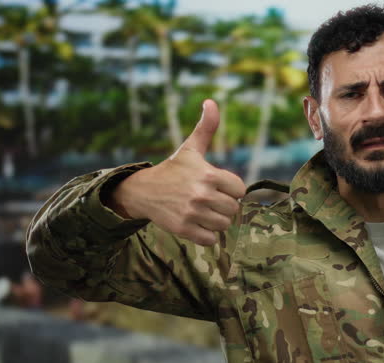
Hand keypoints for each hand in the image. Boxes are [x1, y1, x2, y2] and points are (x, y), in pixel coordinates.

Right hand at [109, 99, 246, 245]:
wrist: (143, 190)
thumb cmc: (174, 169)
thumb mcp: (191, 148)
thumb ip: (206, 127)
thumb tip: (212, 101)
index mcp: (208, 175)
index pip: (240, 190)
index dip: (230, 189)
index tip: (217, 186)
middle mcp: (201, 194)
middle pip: (233, 209)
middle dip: (223, 206)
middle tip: (209, 200)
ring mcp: (192, 213)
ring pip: (224, 225)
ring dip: (216, 221)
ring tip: (203, 211)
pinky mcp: (183, 229)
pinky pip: (211, 239)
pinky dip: (207, 235)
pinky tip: (196, 223)